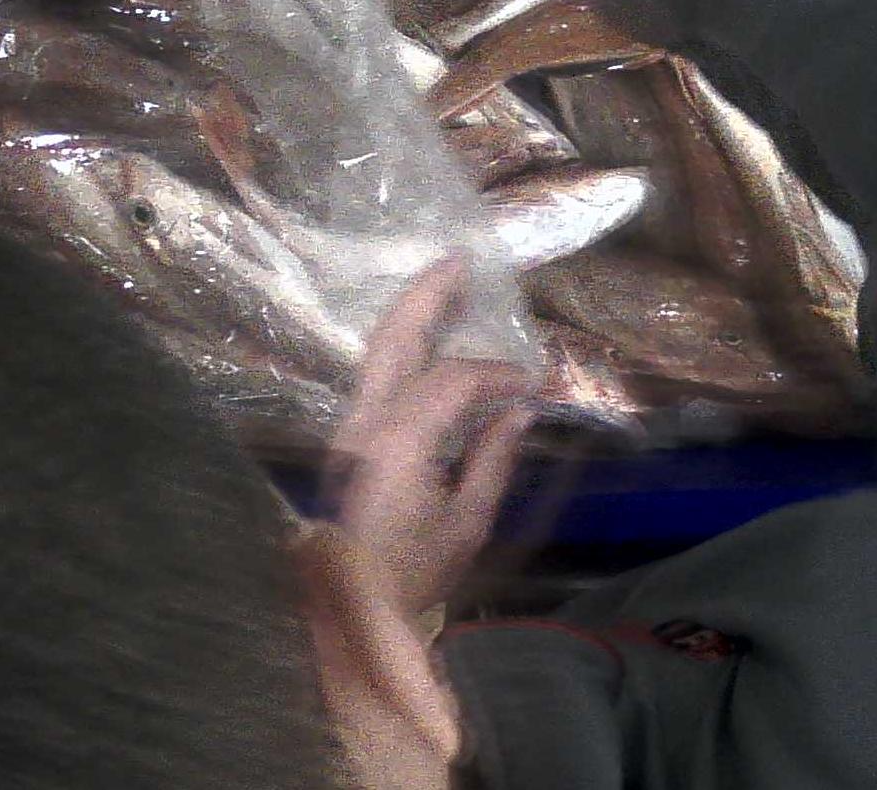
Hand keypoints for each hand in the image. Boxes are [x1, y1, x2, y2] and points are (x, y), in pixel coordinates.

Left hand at [331, 257, 537, 613]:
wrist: (344, 615)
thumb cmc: (410, 578)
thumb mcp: (466, 526)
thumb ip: (493, 460)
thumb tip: (517, 410)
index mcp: (396, 443)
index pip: (453, 381)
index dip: (497, 374)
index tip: (532, 385)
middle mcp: (363, 423)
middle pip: (393, 339)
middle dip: (427, 295)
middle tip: (461, 260)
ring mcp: (346, 429)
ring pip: (376, 352)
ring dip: (412, 315)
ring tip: (446, 285)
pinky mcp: (345, 440)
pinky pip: (376, 377)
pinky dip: (404, 349)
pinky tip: (428, 342)